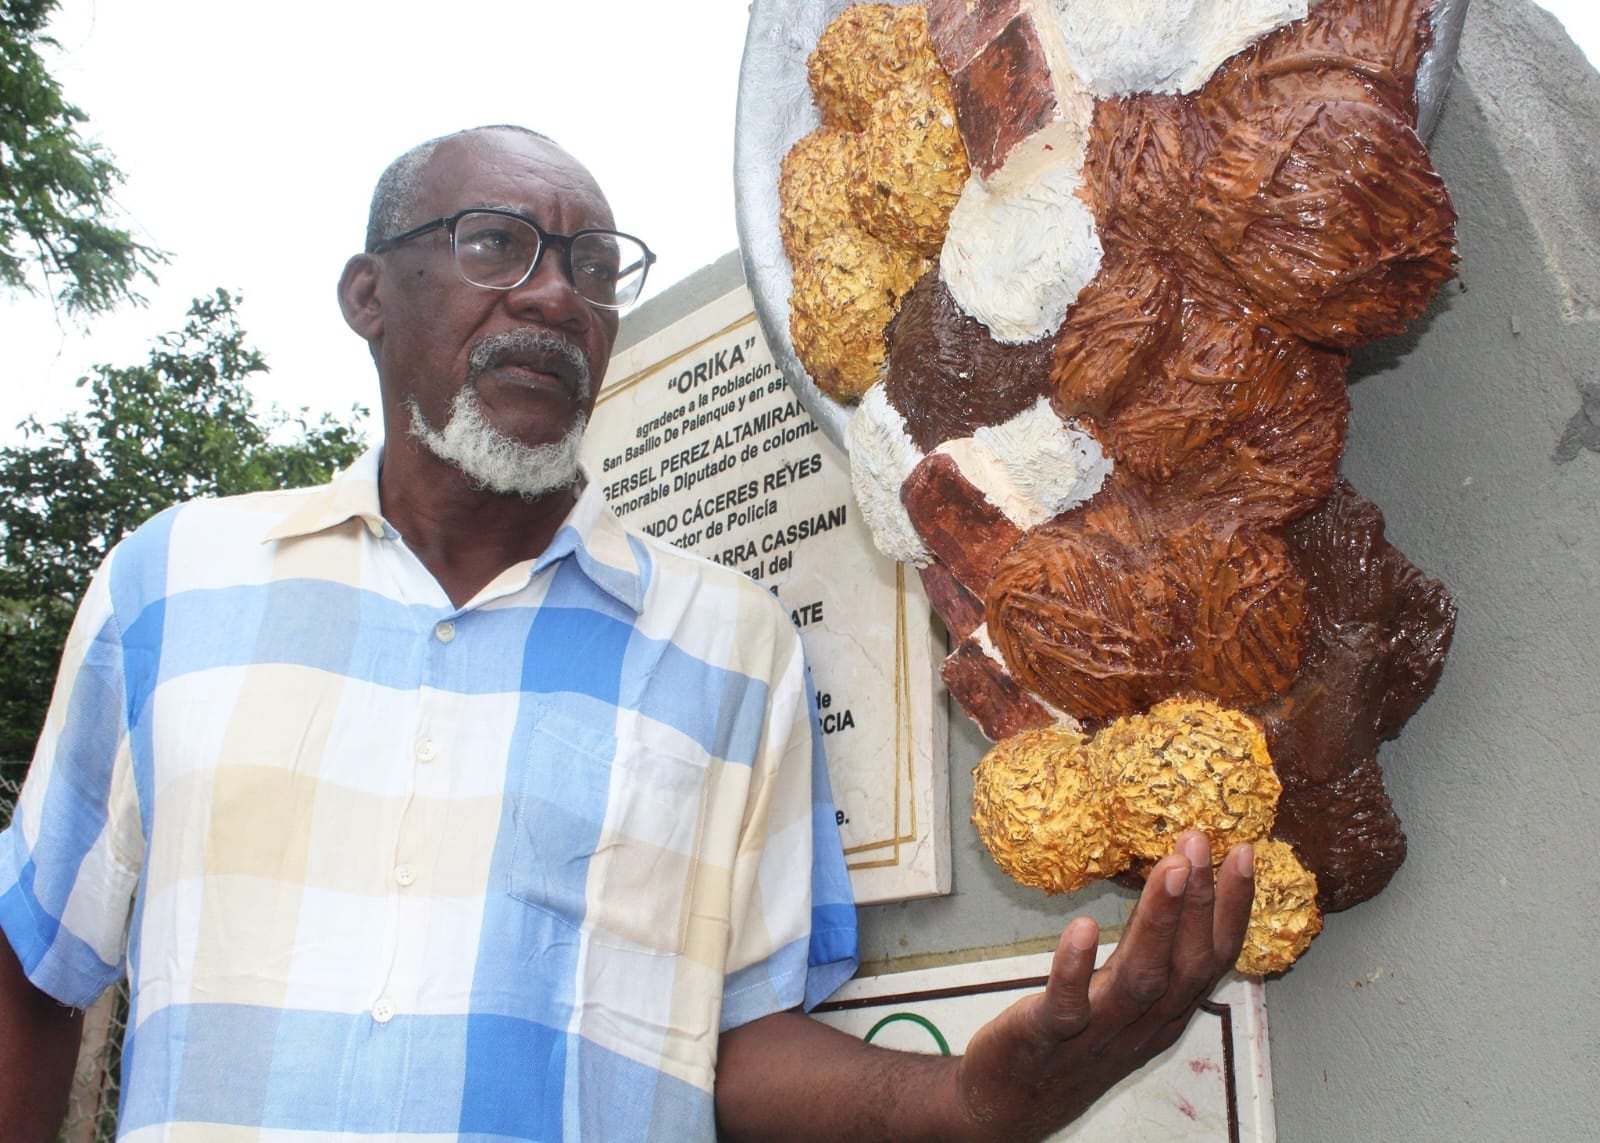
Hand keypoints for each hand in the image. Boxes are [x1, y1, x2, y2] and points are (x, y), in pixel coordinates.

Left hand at [953, 831, 1254, 1140]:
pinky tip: (1083, 927)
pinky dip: (1076, 967)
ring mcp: (1097, 1033)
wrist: (1011, 1101)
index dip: (1234, 908)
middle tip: (1198, 843)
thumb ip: (1149, 952)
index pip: (1214, 958)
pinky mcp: (1048, 1037)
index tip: (1241, 852)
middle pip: (1186, 965)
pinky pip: (1067, 1004)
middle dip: (1200, 902)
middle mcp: (1141, 1024)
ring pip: (1140, 979)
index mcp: (1165, 1011)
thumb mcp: (1123, 997)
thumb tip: (1174, 881)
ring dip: (1159, 922)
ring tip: (1169, 869)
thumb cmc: (1071, 1038)